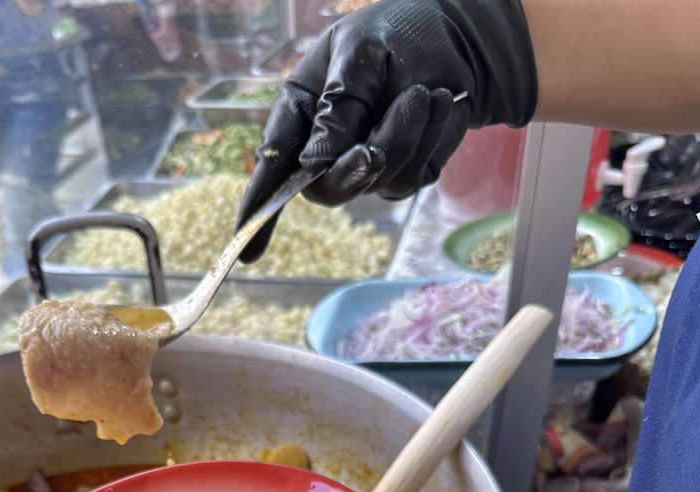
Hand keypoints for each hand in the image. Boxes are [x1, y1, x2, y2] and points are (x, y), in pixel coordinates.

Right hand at [236, 0, 536, 260]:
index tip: (244, 249)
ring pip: (377, 182)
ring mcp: (364, 167)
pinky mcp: (402, 175)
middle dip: (357, 166)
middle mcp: (326, 147)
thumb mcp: (360, 54)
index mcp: (301, 112)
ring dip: (408, 136)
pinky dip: (432, 141)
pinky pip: (412, 178)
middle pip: (326, 188)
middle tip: (386, 133)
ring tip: (425, 92)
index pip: (274, 165)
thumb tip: (314, 164)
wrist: (455, 39)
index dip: (258, 206)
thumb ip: (338, 107)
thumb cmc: (397, 34)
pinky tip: (440, 104)